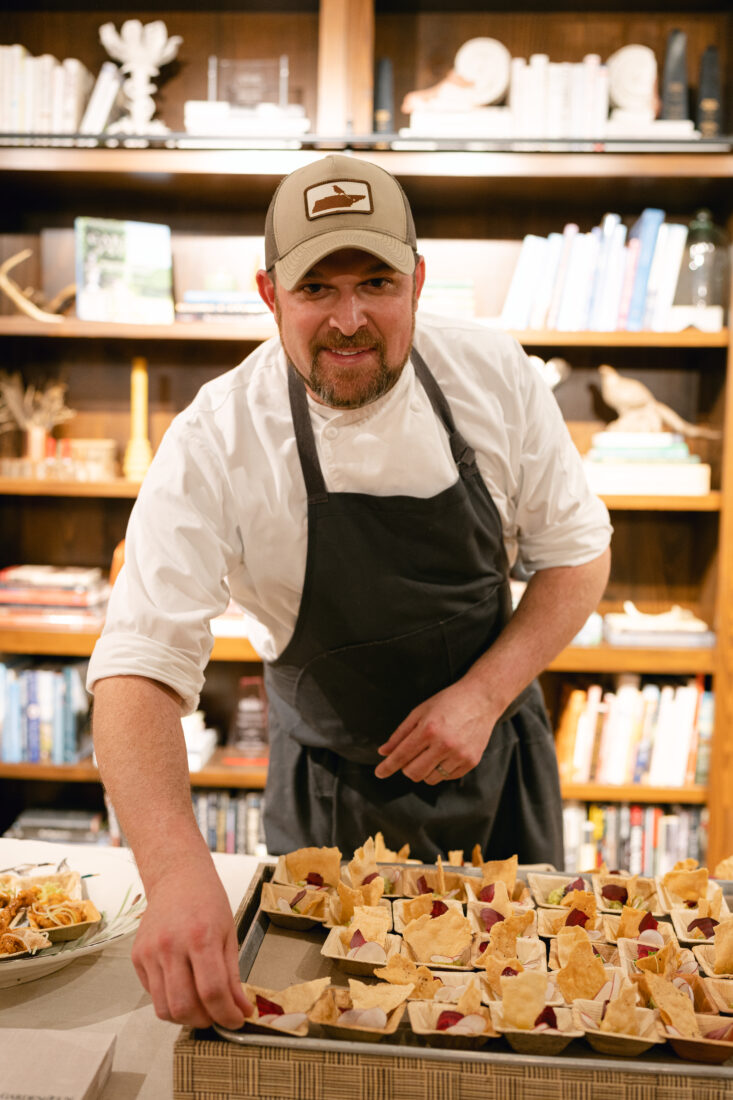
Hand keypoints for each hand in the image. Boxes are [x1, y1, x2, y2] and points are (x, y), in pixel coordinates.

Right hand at [131, 856, 252, 1028]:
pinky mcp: (136, 957)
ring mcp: (149, 953)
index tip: (236, 1020)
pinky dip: (169, 1000)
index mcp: (201, 937)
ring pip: (164, 1008)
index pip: (212, 992)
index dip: (226, 1015)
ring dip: (185, 1017)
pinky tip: (183, 986)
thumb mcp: (229, 934)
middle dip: (204, 1021)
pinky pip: (152, 994)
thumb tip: (241, 1010)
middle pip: (184, 1007)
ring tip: (200, 1006)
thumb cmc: (207, 901)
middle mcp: (171, 946)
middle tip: (217, 1015)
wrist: (177, 877)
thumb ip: (233, 976)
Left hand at [374, 679, 496, 784]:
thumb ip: (400, 734)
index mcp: (428, 730)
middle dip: (406, 767)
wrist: (481, 699)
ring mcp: (459, 755)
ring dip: (424, 770)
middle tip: (410, 756)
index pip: (401, 755)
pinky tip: (444, 754)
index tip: (379, 773)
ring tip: (430, 752)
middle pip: (413, 773)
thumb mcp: (420, 712)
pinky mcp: (471, 762)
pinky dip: (440, 770)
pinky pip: (447, 778)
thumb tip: (384, 752)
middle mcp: (444, 745)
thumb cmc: (448, 701)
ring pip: (430, 779)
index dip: (387, 767)